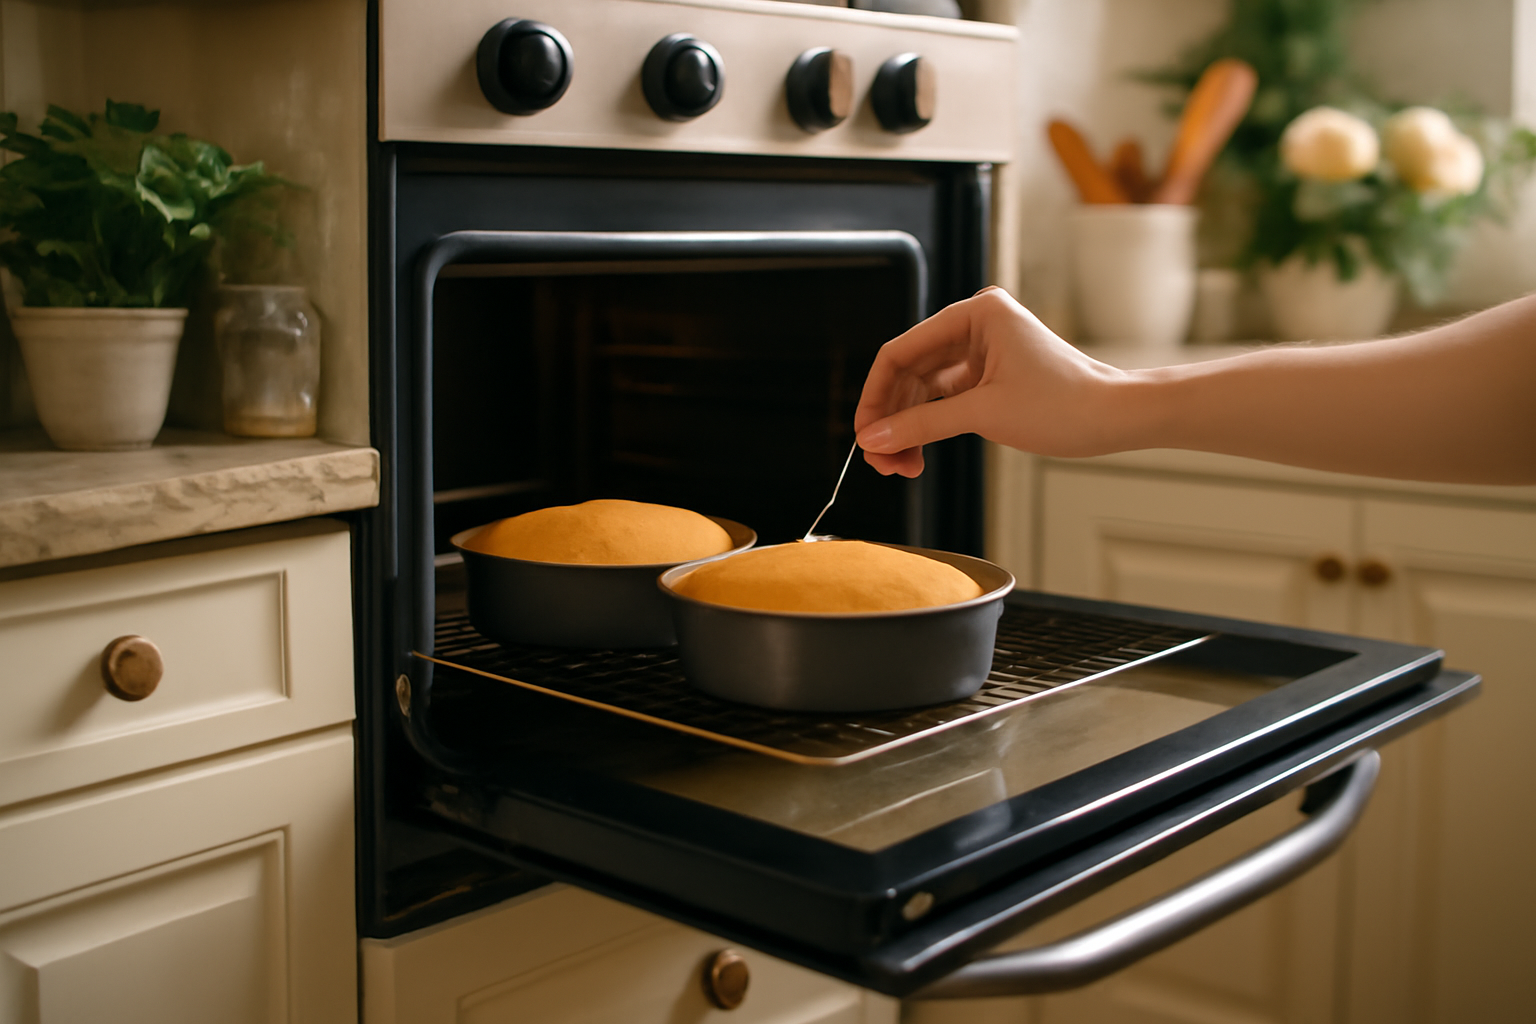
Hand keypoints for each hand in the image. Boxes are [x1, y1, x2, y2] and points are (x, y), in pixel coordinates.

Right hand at [854, 287, 1127, 476]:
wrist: (1115, 419)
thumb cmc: (1065, 405)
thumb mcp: (984, 415)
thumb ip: (921, 425)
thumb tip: (873, 438)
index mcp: (975, 313)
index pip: (901, 352)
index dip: (875, 396)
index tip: (863, 434)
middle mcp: (975, 325)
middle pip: (909, 372)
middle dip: (891, 418)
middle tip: (879, 460)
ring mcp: (982, 351)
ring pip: (923, 390)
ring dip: (907, 428)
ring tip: (898, 466)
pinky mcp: (989, 376)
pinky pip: (943, 401)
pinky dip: (928, 428)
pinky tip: (917, 455)